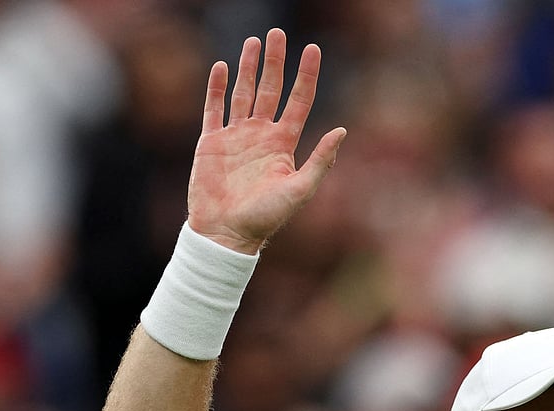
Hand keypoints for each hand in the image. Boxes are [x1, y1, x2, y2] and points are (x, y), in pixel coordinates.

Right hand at [186, 28, 345, 253]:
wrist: (227, 234)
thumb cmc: (266, 218)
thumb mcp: (300, 190)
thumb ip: (321, 161)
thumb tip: (342, 131)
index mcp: (284, 144)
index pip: (299, 101)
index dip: (307, 76)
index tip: (313, 49)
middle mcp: (261, 136)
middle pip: (270, 89)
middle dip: (275, 62)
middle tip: (278, 33)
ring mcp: (236, 137)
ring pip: (243, 93)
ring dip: (248, 67)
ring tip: (254, 41)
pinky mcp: (211, 142)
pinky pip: (214, 108)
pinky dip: (217, 88)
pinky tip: (223, 67)